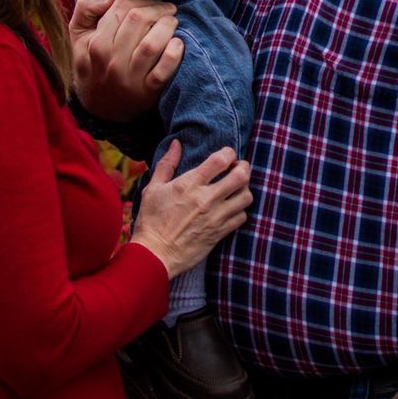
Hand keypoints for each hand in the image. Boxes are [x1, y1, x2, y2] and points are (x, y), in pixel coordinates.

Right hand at [70, 0, 181, 120]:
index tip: (150, 2)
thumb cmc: (92, 61)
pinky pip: (163, 71)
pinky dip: (174, 55)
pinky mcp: (147, 92)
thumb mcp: (79, 34)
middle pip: (138, 20)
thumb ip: (86, 8)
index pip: (121, 8)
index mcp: (96, 43)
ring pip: (151, 44)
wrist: (99, 103)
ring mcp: (130, 78)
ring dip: (167, 26)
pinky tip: (178, 43)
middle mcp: (112, 60)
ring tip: (172, 22)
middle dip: (157, 8)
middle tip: (167, 9)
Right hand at [129, 141, 252, 277]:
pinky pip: (242, 216)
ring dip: (243, 189)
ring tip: (235, 189)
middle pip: (241, 175)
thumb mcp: (153, 188)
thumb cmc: (151, 221)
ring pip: (246, 196)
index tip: (226, 155)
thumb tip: (176, 143)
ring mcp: (216, 217)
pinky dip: (240, 210)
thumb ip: (166, 164)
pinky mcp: (220, 232)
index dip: (229, 153)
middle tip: (237, 168)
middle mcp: (207, 199)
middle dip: (243, 167)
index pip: (221, 160)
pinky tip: (230, 208)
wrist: (155, 255)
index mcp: (190, 184)